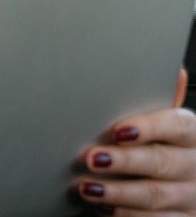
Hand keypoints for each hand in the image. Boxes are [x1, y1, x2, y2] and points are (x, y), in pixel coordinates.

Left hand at [78, 68, 195, 214]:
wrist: (169, 184)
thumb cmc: (158, 146)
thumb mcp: (159, 123)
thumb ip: (155, 100)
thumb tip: (171, 70)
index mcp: (191, 135)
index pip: (177, 125)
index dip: (149, 127)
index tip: (118, 130)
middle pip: (163, 162)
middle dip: (125, 162)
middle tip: (91, 158)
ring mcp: (191, 198)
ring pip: (156, 197)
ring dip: (118, 192)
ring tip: (87, 187)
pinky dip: (127, 216)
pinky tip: (103, 209)